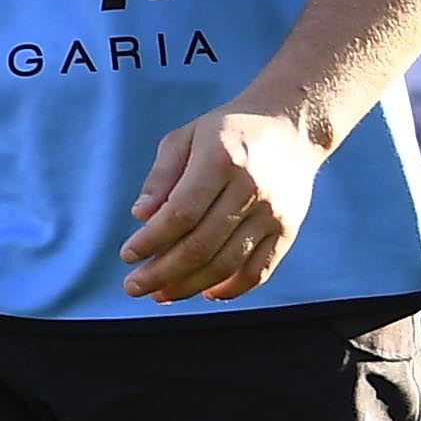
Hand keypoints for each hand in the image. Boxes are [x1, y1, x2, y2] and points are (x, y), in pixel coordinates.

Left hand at [122, 99, 325, 303]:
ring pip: (228, 265)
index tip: (128, 255)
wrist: (292, 126)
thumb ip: (162, 176)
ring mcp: (273, 214)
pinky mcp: (287, 231)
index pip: (181, 213)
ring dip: (190, 286)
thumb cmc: (228, 130)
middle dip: (162, 272)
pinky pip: (259, 271)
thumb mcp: (186, 137)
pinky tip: (206, 293)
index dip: (151, 240)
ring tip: (161, 294)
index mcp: (221, 160)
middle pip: (202, 246)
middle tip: (134, 286)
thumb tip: (140, 216)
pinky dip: (232, 289)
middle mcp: (250, 190)